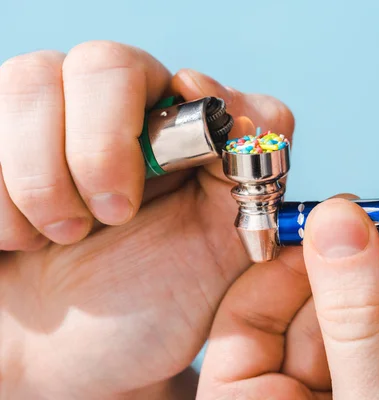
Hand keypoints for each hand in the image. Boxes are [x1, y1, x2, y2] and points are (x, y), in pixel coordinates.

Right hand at [0, 41, 293, 398]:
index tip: (191, 161)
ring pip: (36, 77)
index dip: (202, 105)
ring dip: (41, 171)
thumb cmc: (151, 306)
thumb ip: (254, 189)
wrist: (73, 350)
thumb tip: (260, 122)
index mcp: (192, 139)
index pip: (210, 87)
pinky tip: (20, 236)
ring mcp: (60, 115)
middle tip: (111, 216)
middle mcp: (130, 113)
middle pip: (110, 61)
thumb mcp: (221, 259)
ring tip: (59, 237)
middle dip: (101, 144)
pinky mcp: (3, 131)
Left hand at [198, 190, 378, 398]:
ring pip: (360, 328)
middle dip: (369, 278)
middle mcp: (282, 392)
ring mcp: (329, 392)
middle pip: (316, 310)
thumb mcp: (369, 397)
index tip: (344, 216)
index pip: (251, 307)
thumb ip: (353, 315)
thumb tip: (339, 219)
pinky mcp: (374, 393)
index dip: (298, 257)